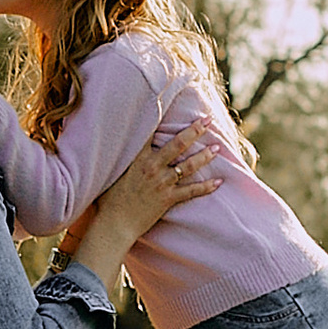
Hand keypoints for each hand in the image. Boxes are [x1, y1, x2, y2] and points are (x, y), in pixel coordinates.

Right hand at [67, 126, 221, 288]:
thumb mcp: (111, 172)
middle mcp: (152, 167)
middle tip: (207, 121)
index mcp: (137, 158)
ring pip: (189, 165)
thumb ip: (122, 158)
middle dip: (194, 130)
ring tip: (217, 148)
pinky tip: (218, 181)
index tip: (172, 104)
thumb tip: (122, 145)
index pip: (151, 132)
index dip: (162, 117)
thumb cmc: (108, 199)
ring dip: (205, 156)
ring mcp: (162, 183)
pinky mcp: (168, 199)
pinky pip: (192, 191)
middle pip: (178, 144)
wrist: (114, 224)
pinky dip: (206, 186)